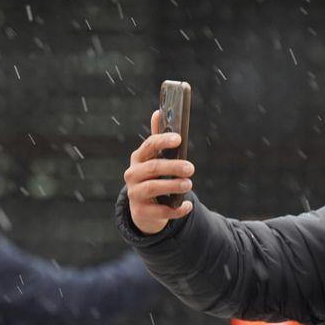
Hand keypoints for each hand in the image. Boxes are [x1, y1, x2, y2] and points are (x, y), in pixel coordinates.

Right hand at [124, 110, 195, 234]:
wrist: (143, 209)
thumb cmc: (153, 177)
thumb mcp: (153, 159)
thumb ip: (157, 138)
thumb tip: (158, 112)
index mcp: (138, 158)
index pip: (148, 146)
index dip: (163, 141)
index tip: (179, 139)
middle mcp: (133, 175)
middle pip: (153, 168)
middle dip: (173, 167)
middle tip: (191, 168)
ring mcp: (135, 194)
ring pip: (153, 188)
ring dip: (172, 186)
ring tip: (189, 184)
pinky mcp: (141, 212)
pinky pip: (160, 211)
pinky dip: (175, 209)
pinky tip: (187, 206)